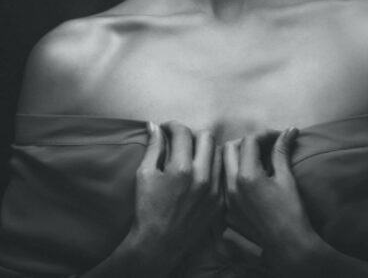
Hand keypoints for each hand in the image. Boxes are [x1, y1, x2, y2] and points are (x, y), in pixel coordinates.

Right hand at [128, 122, 222, 266]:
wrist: (160, 242)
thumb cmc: (148, 208)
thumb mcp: (145, 174)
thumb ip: (153, 147)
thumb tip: (154, 126)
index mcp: (182, 168)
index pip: (183, 132)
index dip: (172, 126)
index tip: (165, 129)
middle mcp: (203, 177)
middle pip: (207, 137)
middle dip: (191, 133)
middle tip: (179, 140)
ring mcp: (215, 190)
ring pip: (218, 154)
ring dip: (205, 149)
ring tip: (190, 155)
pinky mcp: (220, 202)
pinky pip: (222, 174)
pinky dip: (212, 168)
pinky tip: (199, 172)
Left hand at [223, 128, 321, 264]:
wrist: (288, 246)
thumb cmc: (292, 213)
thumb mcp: (287, 179)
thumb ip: (282, 152)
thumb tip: (289, 130)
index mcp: (248, 175)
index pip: (249, 141)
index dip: (264, 135)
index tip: (276, 137)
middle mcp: (231, 185)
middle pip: (230, 148)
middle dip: (247, 142)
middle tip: (263, 146)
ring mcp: (226, 198)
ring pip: (222, 165)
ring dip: (236, 157)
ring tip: (254, 160)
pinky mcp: (225, 210)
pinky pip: (222, 183)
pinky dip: (232, 175)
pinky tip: (246, 179)